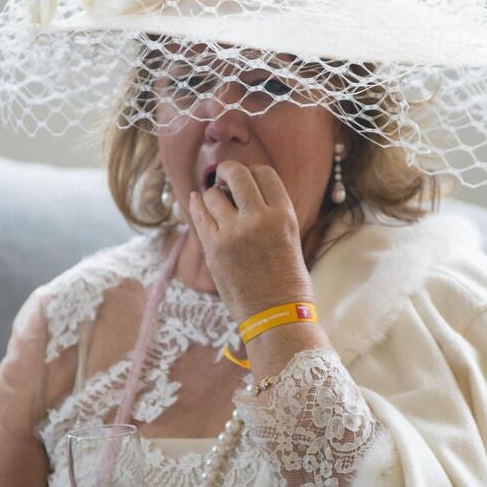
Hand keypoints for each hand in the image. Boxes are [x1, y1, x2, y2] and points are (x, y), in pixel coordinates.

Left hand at [188, 161, 314, 322]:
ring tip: (215, 203)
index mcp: (284, 215)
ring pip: (212, 194)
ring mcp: (234, 232)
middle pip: (237, 174)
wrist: (276, 315)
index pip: (264, 173)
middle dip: (227, 170)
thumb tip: (243, 194)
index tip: (245, 178)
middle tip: (222, 175)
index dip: (252, 171)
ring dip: (212, 195)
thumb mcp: (290, 239)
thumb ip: (270, 215)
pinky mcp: (214, 248)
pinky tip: (197, 201)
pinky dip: (197, 205)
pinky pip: (199, 215)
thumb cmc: (287, 282)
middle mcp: (260, 219)